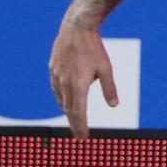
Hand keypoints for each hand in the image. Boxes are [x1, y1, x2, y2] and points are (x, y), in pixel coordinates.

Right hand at [48, 16, 118, 139]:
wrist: (76, 28)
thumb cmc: (94, 48)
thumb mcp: (106, 69)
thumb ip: (109, 88)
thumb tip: (114, 105)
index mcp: (77, 85)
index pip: (78, 112)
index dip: (80, 126)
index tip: (83, 138)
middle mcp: (64, 83)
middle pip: (68, 109)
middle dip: (74, 123)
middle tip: (79, 134)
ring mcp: (56, 76)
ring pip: (60, 99)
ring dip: (67, 110)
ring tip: (73, 118)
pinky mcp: (52, 68)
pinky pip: (55, 88)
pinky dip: (61, 97)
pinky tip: (65, 99)